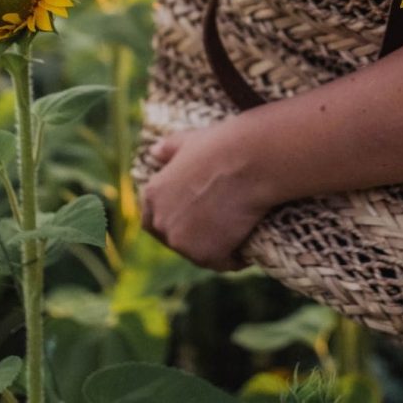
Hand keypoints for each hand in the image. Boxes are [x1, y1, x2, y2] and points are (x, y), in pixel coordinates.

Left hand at [141, 121, 269, 269]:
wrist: (251, 161)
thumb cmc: (224, 146)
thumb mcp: (189, 140)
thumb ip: (169, 149)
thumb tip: (154, 151)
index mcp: (153, 195)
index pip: (152, 220)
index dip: (173, 220)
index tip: (193, 218)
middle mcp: (162, 222)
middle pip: (175, 240)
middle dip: (194, 236)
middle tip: (220, 225)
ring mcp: (182, 243)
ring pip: (199, 253)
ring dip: (216, 247)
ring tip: (238, 231)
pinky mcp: (207, 256)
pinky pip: (223, 262)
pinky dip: (236, 257)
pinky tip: (248, 243)